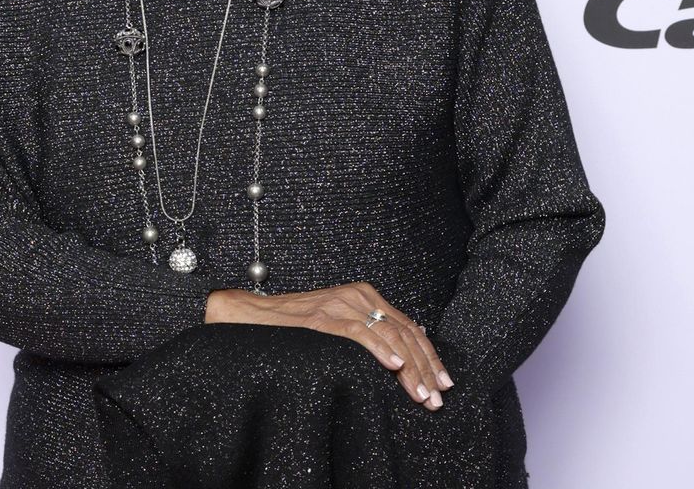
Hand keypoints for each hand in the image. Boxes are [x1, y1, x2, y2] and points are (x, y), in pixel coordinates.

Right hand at [205, 281, 453, 408]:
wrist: (250, 315)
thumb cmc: (293, 327)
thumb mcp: (339, 322)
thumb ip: (370, 329)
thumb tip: (407, 347)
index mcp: (365, 295)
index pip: (409, 327)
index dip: (430, 357)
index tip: (443, 383)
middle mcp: (357, 296)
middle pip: (405, 332)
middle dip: (425, 368)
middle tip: (436, 398)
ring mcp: (340, 305)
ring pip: (389, 335)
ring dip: (409, 369)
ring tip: (421, 394)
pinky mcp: (323, 318)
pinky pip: (359, 333)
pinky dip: (380, 350)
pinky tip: (394, 367)